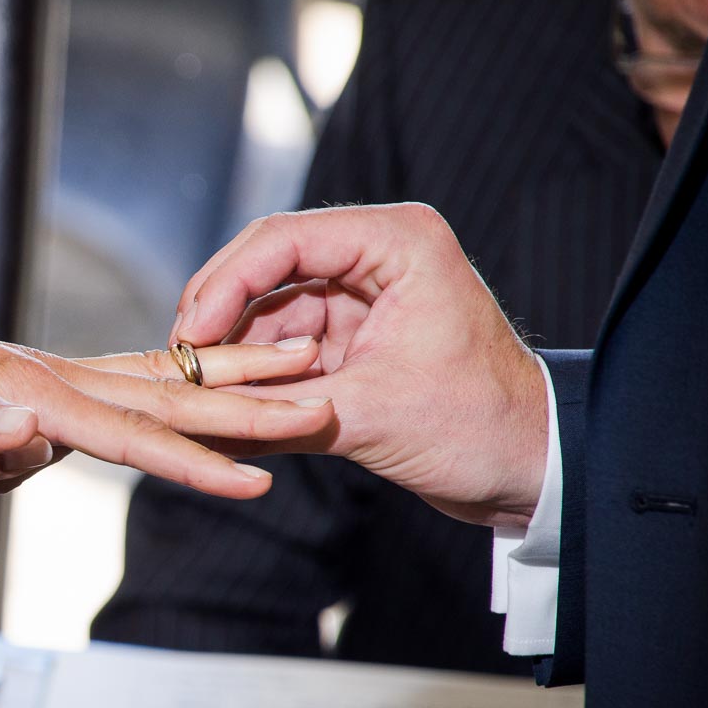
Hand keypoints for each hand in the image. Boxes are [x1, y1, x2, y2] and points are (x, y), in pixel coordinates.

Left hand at [0, 306, 335, 498]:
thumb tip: (30, 432)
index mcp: (29, 390)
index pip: (128, 432)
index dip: (194, 461)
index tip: (257, 481)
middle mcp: (52, 376)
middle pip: (170, 393)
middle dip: (251, 404)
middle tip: (328, 399)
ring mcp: (51, 374)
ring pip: (161, 378)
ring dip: (231, 379)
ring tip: (302, 365)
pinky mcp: (41, 380)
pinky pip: (128, 381)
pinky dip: (181, 380)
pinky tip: (203, 383)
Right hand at [172, 203, 548, 527]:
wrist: (530, 468)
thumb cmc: (479, 427)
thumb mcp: (369, 416)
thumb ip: (278, 407)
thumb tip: (196, 415)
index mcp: (397, 242)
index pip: (283, 239)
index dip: (224, 285)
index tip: (189, 336)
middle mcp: (375, 255)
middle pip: (265, 266)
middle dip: (217, 314)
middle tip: (177, 360)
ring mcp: (360, 295)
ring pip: (266, 309)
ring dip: (230, 349)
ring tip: (192, 388)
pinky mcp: (350, 335)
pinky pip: (281, 344)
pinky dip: (250, 372)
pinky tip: (219, 400)